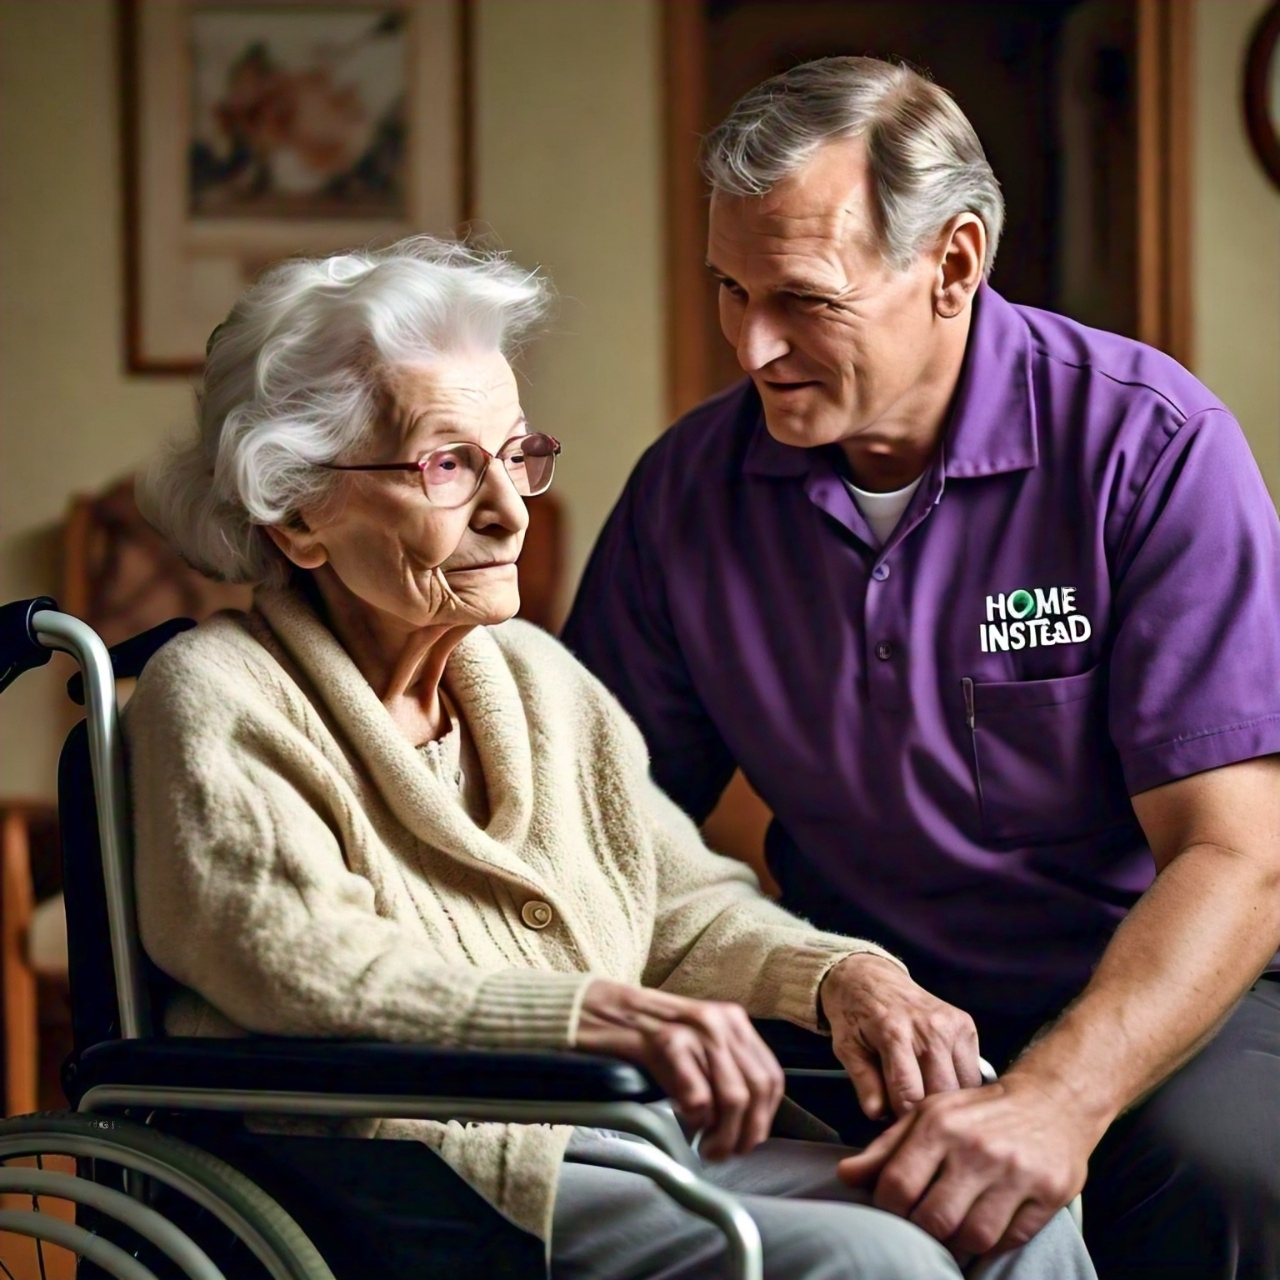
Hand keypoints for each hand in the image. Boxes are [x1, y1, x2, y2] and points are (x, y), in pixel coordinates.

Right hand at [574, 979, 784, 1158]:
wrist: (600, 1011)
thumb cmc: (648, 1036)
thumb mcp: (696, 1043)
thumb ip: (723, 1069)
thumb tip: (745, 1122)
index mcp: (732, 1021)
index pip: (771, 1076)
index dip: (764, 1117)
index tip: (748, 1139)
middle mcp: (719, 1022)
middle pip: (756, 1090)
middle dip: (746, 1133)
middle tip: (724, 1153)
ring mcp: (693, 1030)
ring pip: (734, 1097)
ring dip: (723, 1136)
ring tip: (705, 1149)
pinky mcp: (665, 1042)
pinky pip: (697, 1095)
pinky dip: (696, 1120)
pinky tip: (684, 1124)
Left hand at [819, 954, 980, 1118]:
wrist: (869, 976)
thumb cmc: (855, 1013)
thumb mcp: (846, 1048)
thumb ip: (864, 1083)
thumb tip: (878, 1115)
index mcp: (895, 1032)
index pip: (909, 1094)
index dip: (903, 1120)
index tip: (897, 1129)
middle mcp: (929, 1027)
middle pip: (941, 1094)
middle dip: (927, 1115)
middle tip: (912, 1118)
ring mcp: (951, 1024)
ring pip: (962, 1087)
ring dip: (947, 1102)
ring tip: (926, 1100)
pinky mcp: (965, 1024)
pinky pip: (973, 1071)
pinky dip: (960, 1085)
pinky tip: (940, 1082)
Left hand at [836, 1071, 1093, 1255]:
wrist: (1050, 1100)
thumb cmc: (980, 1111)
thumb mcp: (928, 1115)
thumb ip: (886, 1147)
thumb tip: (846, 1175)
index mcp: (940, 1125)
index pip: (898, 1186)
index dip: (888, 1209)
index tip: (893, 1210)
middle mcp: (977, 1148)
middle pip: (934, 1219)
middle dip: (922, 1230)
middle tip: (923, 1225)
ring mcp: (1015, 1173)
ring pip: (972, 1237)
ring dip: (957, 1242)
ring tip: (953, 1229)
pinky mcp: (1049, 1193)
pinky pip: (1010, 1239)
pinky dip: (993, 1243)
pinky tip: (985, 1225)